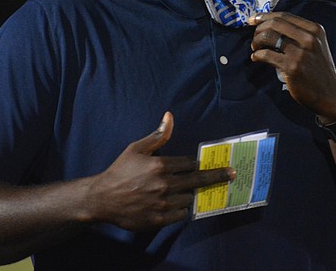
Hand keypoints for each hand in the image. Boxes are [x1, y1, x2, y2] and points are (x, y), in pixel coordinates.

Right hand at [88, 112, 234, 230]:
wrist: (103, 199)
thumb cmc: (120, 170)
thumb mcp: (136, 149)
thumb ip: (157, 135)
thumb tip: (169, 116)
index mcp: (160, 166)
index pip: (190, 163)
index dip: (196, 163)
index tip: (205, 164)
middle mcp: (164, 185)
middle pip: (198, 180)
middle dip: (216, 176)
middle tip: (232, 174)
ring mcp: (163, 204)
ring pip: (189, 198)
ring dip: (190, 194)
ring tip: (185, 191)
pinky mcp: (160, 219)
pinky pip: (180, 214)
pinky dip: (180, 208)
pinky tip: (174, 203)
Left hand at [248, 12, 335, 120]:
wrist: (330, 94)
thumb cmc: (318, 69)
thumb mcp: (315, 45)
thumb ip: (298, 33)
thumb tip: (269, 25)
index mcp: (315, 29)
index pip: (284, 16)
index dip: (265, 16)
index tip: (253, 19)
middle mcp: (309, 38)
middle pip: (275, 23)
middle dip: (259, 28)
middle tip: (254, 37)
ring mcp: (301, 52)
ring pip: (269, 37)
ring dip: (256, 41)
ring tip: (255, 48)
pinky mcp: (292, 67)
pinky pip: (267, 55)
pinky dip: (257, 55)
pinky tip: (256, 58)